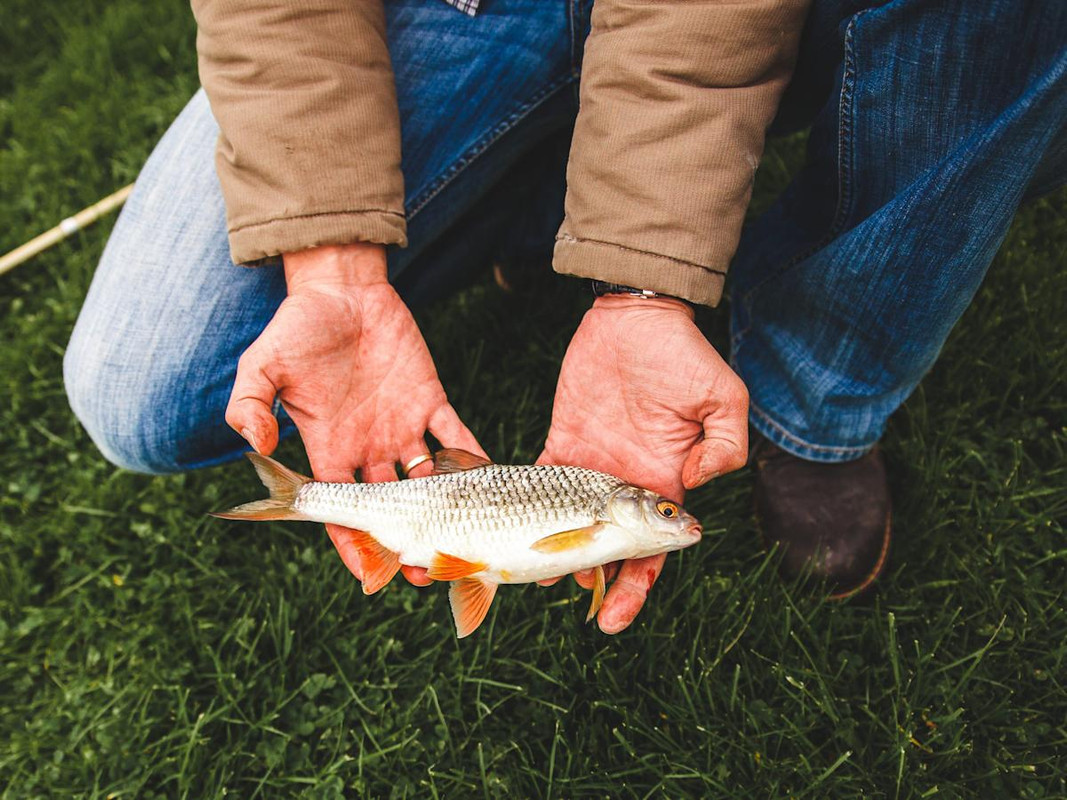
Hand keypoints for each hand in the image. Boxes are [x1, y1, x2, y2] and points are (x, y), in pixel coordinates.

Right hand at [225, 243, 484, 586]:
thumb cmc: (297, 327)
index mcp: (330, 449)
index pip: (344, 512)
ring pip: (427, 482)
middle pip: (393, 510)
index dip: (356, 546)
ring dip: (446, 511)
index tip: (371, 577)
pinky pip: (454, 435)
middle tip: (427, 572)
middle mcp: (369, 447)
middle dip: (408, 542)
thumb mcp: (262, 366)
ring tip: (462, 537)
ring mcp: (401, 426)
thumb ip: (250, 406)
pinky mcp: (429, 400)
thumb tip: (258, 448)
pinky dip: (473, 456)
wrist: (340, 288)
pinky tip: (491, 477)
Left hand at [537, 294, 747, 632]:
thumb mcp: (723, 398)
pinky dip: (524, 511)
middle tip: (591, 616)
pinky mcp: (562, 443)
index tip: (618, 617)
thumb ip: (723, 446)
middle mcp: (625, 488)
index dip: (636, 587)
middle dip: (603, 588)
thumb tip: (698, 487)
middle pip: (610, 552)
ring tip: (540, 582)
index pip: (651, 552)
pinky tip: (512, 537)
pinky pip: (540, 483)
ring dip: (557, 558)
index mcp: (664, 485)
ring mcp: (592, 468)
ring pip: (571, 528)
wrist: (636, 318)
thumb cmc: (683, 355)